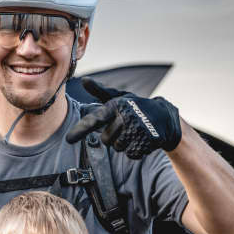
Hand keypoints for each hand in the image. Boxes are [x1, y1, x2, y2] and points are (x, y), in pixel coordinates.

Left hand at [66, 78, 181, 158]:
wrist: (165, 117)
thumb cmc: (136, 107)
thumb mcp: (118, 98)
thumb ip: (99, 92)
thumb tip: (83, 80)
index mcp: (116, 106)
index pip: (95, 119)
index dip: (80, 130)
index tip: (68, 139)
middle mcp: (126, 117)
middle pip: (105, 139)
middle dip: (112, 136)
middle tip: (124, 127)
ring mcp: (138, 130)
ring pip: (117, 147)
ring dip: (123, 143)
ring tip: (133, 132)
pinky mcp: (148, 142)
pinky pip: (131, 154)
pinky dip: (134, 150)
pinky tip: (141, 139)